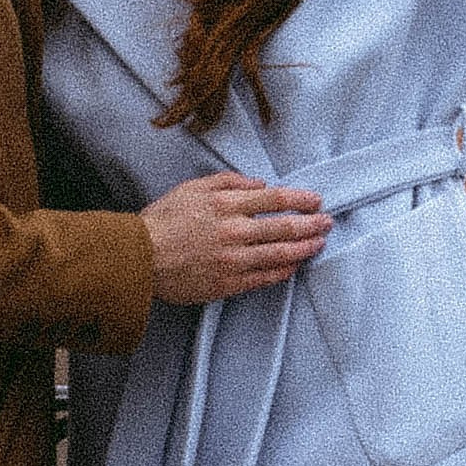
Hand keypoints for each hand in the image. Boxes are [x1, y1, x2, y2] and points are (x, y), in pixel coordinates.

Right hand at [143, 174, 330, 303]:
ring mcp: (232, 260)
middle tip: (327, 222)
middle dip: (311, 224)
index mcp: (225, 204)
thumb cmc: (160, 221)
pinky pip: (264, 278)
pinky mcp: (227, 283)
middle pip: (284, 227)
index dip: (300, 199)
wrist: (137, 259)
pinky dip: (283, 271)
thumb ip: (227, 181)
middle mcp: (234, 231)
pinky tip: (294, 266)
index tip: (316, 200)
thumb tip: (258, 183)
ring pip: (280, 254)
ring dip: (304, 248)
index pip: (275, 199)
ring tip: (319, 244)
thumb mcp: (190, 188)